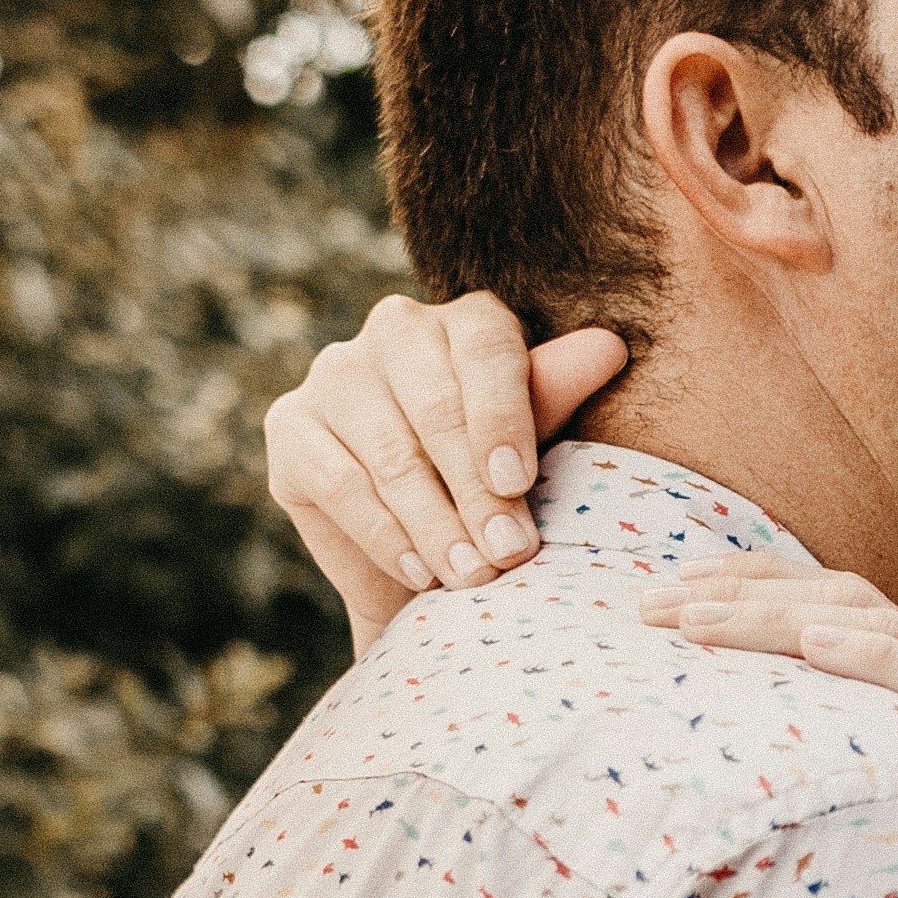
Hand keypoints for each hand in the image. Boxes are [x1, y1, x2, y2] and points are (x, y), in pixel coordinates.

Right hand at [264, 294, 626, 650]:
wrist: (424, 561)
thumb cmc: (493, 489)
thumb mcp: (533, 448)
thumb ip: (556, 396)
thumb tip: (608, 348)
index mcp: (467, 321)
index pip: (485, 347)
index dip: (503, 417)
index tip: (519, 484)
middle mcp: (396, 330)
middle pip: (436, 405)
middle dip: (476, 490)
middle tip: (508, 554)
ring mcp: (336, 374)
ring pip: (390, 452)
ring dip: (436, 524)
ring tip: (472, 576)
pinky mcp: (290, 426)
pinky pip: (339, 482)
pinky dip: (384, 535)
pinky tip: (419, 572)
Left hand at [648, 564, 897, 897]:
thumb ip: (853, 804)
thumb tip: (754, 826)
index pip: (829, 614)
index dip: (747, 591)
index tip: (665, 598)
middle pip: (839, 601)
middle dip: (738, 592)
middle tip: (646, 607)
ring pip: (878, 627)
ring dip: (778, 615)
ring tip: (698, 618)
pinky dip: (877, 659)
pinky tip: (814, 646)